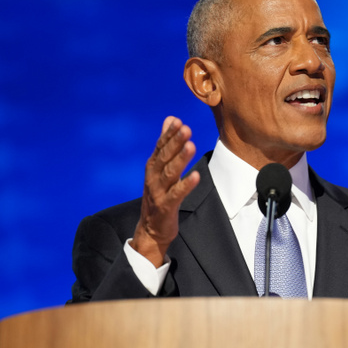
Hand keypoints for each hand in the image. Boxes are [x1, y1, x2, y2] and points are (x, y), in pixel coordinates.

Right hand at [130, 116, 199, 266]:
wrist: (151, 228)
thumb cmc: (159, 194)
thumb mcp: (160, 167)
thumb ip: (166, 143)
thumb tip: (170, 119)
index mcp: (152, 166)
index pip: (160, 147)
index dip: (168, 134)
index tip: (178, 121)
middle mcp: (153, 177)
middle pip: (164, 157)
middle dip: (175, 143)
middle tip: (186, 129)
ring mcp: (158, 192)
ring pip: (170, 173)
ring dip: (180, 160)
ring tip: (191, 146)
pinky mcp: (166, 206)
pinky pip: (176, 194)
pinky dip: (186, 185)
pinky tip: (196, 176)